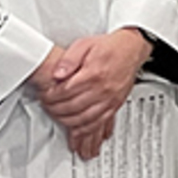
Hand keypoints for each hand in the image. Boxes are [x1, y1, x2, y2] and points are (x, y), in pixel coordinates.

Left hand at [40, 29, 150, 159]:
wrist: (132, 48)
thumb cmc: (109, 47)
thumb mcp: (84, 44)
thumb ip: (69, 59)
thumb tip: (58, 73)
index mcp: (93, 74)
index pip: (65, 92)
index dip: (51, 96)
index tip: (45, 95)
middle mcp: (103, 89)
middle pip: (73, 107)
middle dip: (55, 110)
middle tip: (48, 107)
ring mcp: (110, 99)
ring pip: (85, 119)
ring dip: (68, 122)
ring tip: (58, 119)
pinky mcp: (115, 105)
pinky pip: (99, 123)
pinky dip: (87, 131)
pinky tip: (78, 132)